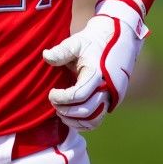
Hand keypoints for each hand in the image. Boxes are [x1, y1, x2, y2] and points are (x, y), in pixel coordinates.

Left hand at [42, 12, 144, 130]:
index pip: (78, 95)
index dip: (61, 98)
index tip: (51, 92)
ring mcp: (111, 97)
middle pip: (86, 111)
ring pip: (93, 120)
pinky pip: (98, 120)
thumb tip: (46, 56)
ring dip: (74, 120)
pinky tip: (70, 117)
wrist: (116, 40)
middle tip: (54, 102)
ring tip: (60, 112)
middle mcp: (107, 89)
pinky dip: (83, 123)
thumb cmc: (92, 42)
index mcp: (97, 74)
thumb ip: (62, 51)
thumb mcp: (76, 42)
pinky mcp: (111, 102)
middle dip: (66, 111)